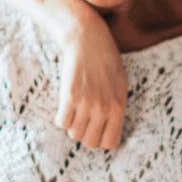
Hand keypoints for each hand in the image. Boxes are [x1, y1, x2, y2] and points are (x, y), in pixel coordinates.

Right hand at [55, 14, 127, 150]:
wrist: (88, 39)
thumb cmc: (106, 60)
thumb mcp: (120, 85)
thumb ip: (116, 107)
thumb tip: (109, 129)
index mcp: (119, 107)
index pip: (110, 143)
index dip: (101, 138)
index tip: (96, 129)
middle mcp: (103, 109)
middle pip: (90, 142)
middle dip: (85, 133)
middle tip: (83, 119)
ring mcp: (86, 104)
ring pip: (74, 134)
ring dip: (73, 125)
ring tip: (75, 111)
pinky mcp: (69, 97)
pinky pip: (61, 123)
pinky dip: (61, 118)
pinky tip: (65, 107)